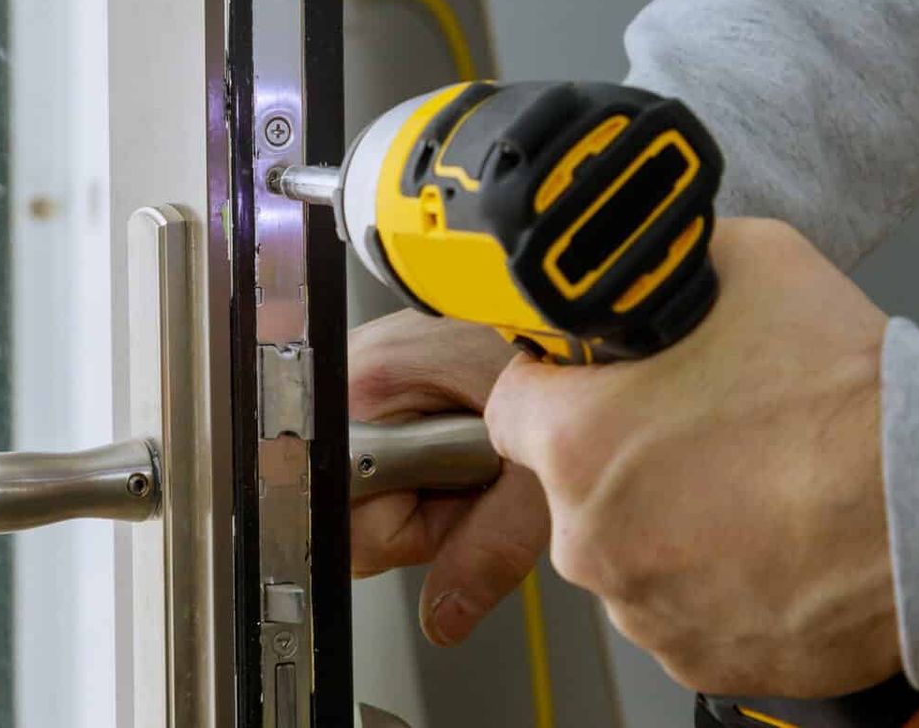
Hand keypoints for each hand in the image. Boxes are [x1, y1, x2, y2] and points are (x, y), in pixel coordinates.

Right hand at [346, 309, 548, 645]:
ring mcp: (364, 357)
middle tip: (474, 471)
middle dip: (412, 503)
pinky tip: (459, 423)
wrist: (581, 303)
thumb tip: (444, 616)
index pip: (338, 508)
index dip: (405, 529)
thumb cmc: (563, 358)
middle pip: (344, 489)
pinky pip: (378, 433)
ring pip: (359, 464)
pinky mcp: (382, 358)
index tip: (453, 509)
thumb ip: (487, 549)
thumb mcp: (536, 474)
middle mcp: (352, 367)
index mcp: (369, 390)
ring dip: (417, 475)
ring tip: (474, 442)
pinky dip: (418, 446)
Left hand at [486, 217, 897, 696]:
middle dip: (615, 459)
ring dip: (663, 524)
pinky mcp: (696, 656)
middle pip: (569, 485)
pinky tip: (763, 542)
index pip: (509, 407)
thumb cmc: (847, 396)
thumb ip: (664, 267)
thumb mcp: (743, 265)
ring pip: (624, 552)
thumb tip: (642, 261)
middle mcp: (592, 534)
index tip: (586, 387)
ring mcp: (644, 604)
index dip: (552, 388)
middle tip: (693, 433)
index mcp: (576, 439)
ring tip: (743, 488)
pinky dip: (710, 582)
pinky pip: (677, 609)